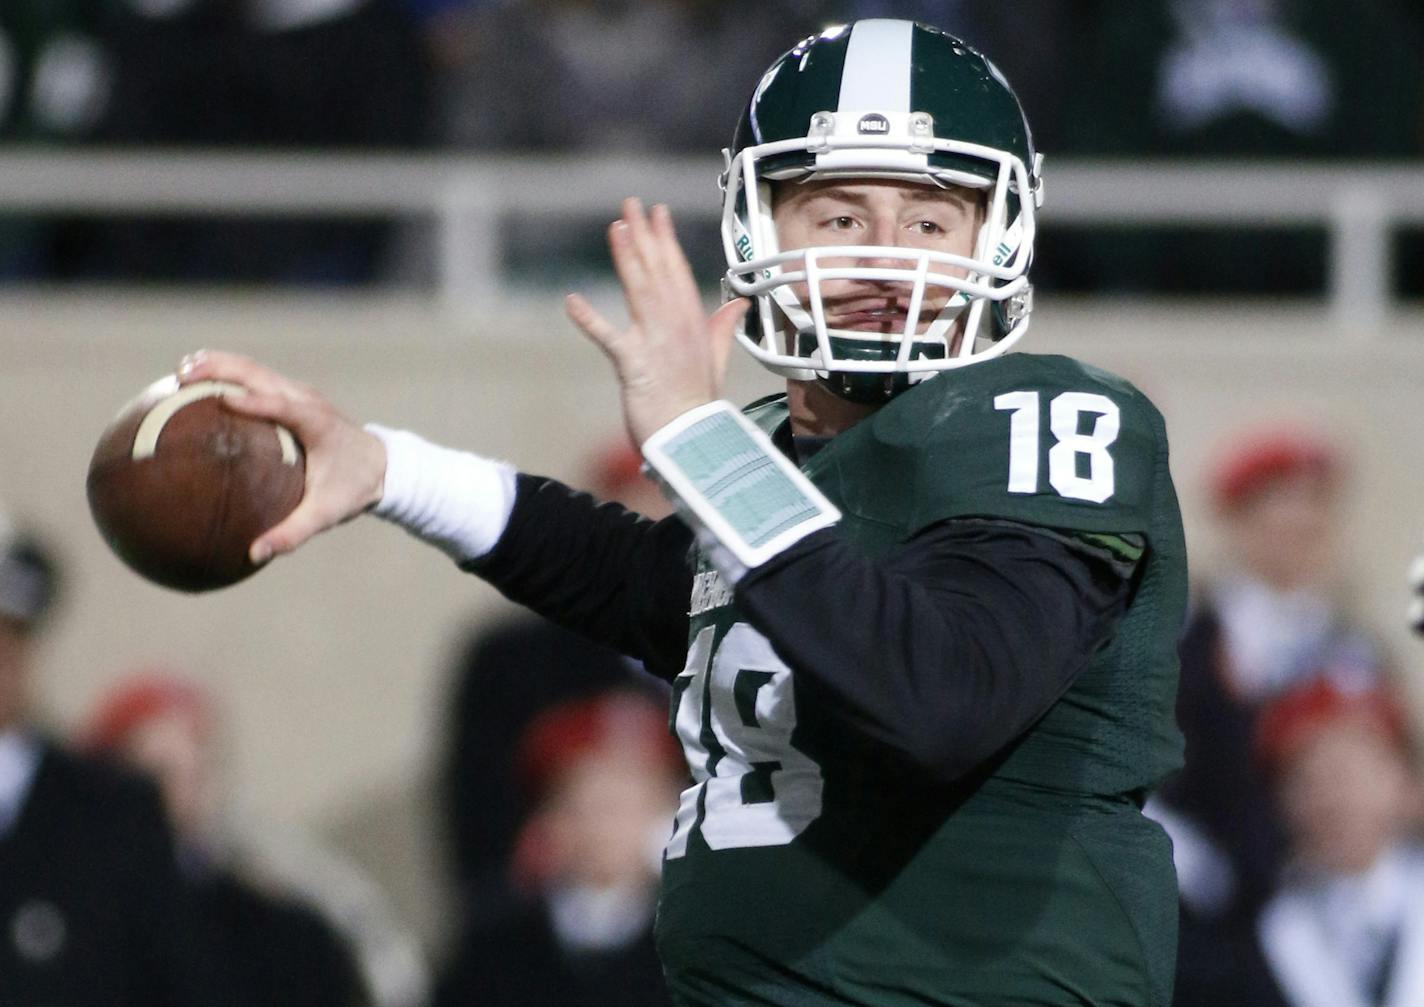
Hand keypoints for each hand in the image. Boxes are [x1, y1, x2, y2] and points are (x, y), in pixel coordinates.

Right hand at [176, 350, 386, 564]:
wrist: (381, 466)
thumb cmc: (352, 489)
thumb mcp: (327, 515)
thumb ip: (292, 533)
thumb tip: (254, 555)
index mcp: (316, 423)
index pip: (282, 405)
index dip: (253, 401)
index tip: (220, 400)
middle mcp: (306, 400)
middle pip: (259, 373)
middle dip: (220, 368)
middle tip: (181, 375)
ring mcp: (298, 393)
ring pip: (254, 369)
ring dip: (218, 364)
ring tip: (180, 371)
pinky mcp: (292, 395)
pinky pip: (255, 378)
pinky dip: (226, 375)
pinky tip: (197, 386)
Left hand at [566, 198, 749, 445]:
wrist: (692, 440)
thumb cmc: (698, 404)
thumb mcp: (716, 359)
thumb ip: (722, 328)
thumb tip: (737, 305)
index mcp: (693, 323)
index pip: (677, 272)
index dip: (665, 240)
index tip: (655, 212)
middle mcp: (676, 326)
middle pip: (657, 272)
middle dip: (644, 236)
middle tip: (630, 204)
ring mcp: (656, 343)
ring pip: (639, 292)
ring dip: (626, 259)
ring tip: (614, 228)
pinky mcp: (635, 365)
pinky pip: (610, 338)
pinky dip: (590, 320)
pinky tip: (572, 300)